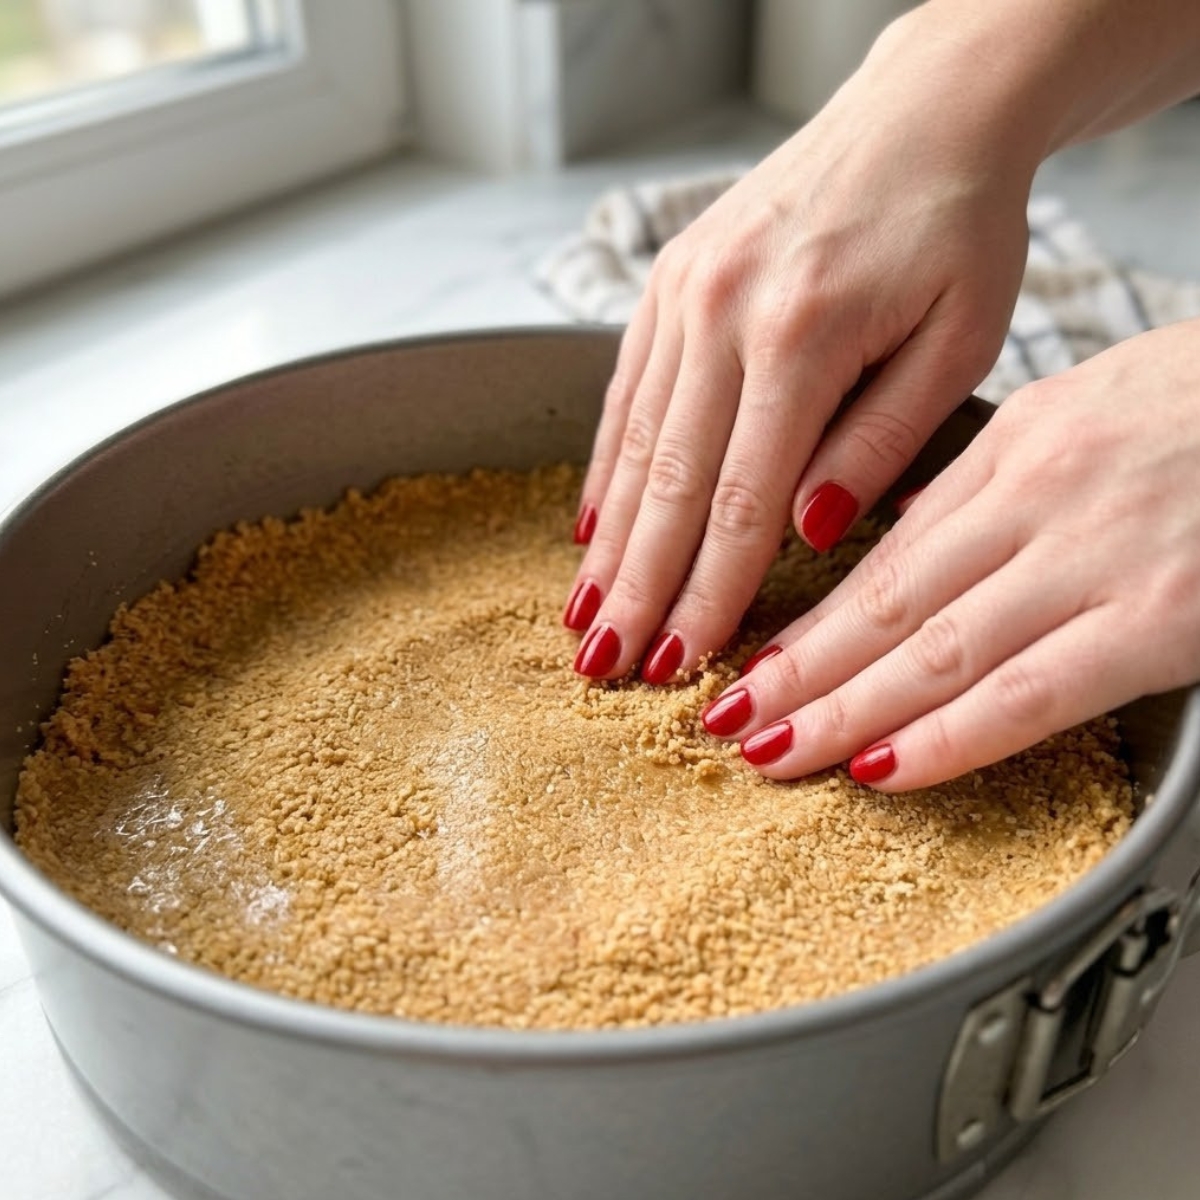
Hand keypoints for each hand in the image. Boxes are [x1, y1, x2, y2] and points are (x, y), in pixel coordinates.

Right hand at [565, 18, 1036, 684]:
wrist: (919, 115)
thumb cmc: (956, 231)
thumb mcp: (958, 341)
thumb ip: (879, 442)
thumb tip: (803, 531)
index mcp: (801, 336)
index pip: (741, 500)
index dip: (706, 592)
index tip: (679, 663)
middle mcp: (722, 314)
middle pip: (670, 483)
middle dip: (637, 587)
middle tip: (603, 665)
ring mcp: (683, 293)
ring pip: (634, 444)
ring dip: (609, 542)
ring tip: (581, 617)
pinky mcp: (667, 283)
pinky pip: (625, 392)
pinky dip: (606, 466)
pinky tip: (591, 528)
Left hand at [704, 320, 1199, 789]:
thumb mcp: (1080, 414)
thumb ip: (987, 487)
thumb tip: (901, 550)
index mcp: (1014, 451)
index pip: (878, 559)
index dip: (803, 624)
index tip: (746, 666)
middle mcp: (1039, 501)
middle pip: (884, 609)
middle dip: (795, 676)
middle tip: (723, 724)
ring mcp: (1100, 559)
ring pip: (935, 651)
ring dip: (841, 712)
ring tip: (770, 754)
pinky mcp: (1166, 616)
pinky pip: (1031, 691)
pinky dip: (947, 736)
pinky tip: (882, 766)